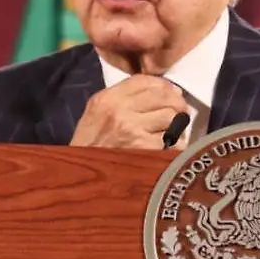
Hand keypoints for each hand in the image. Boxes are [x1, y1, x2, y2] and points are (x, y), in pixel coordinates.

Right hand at [70, 74, 187, 149]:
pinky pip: (173, 141)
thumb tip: (163, 91)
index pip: (144, 81)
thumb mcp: (96, 116)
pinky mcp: (145, 149)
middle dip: (176, 104)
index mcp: (106, 99)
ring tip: (169, 135)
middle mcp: (119, 110)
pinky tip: (166, 151)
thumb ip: (122, 100)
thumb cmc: (89, 149)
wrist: (80, 178)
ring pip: (171, 117)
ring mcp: (133, 129)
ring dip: (175, 126)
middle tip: (179, 114)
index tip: (172, 93)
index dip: (164, 85)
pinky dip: (174, 146)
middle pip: (163, 95)